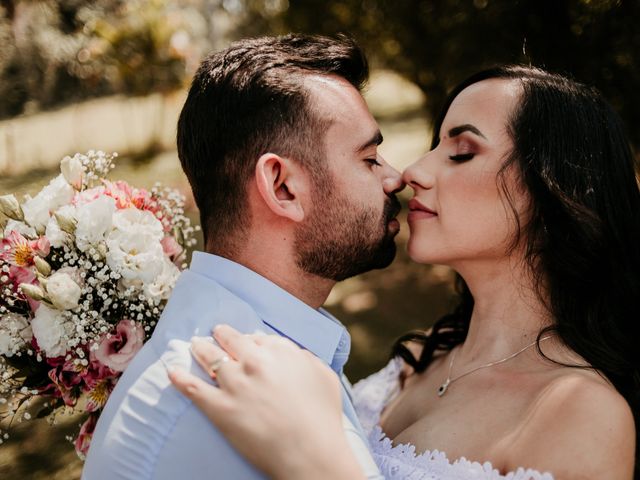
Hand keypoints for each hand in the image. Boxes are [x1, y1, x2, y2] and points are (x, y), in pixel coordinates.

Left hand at [168, 325, 364, 479]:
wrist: (311, 452)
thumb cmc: (323, 417)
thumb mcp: (323, 375)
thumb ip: (303, 357)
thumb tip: (287, 350)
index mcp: (280, 352)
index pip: (258, 338)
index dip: (250, 340)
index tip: (246, 343)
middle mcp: (255, 362)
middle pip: (231, 340)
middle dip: (221, 334)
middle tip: (215, 333)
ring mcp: (235, 384)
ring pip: (210, 359)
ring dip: (200, 349)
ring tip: (194, 345)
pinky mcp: (220, 408)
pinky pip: (194, 388)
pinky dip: (180, 379)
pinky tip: (172, 372)